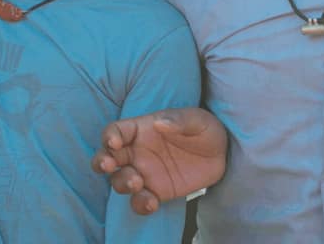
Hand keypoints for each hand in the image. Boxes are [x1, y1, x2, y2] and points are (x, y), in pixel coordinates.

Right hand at [91, 107, 227, 214]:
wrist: (222, 155)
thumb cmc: (204, 129)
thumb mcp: (196, 119)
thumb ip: (178, 120)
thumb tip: (159, 123)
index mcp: (140, 130)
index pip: (115, 131)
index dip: (109, 136)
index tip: (114, 143)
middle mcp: (137, 152)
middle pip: (107, 157)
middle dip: (101, 162)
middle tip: (108, 165)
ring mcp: (144, 173)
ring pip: (119, 181)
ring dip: (122, 183)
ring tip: (138, 182)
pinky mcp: (156, 192)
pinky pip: (139, 201)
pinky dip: (140, 204)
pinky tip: (151, 203)